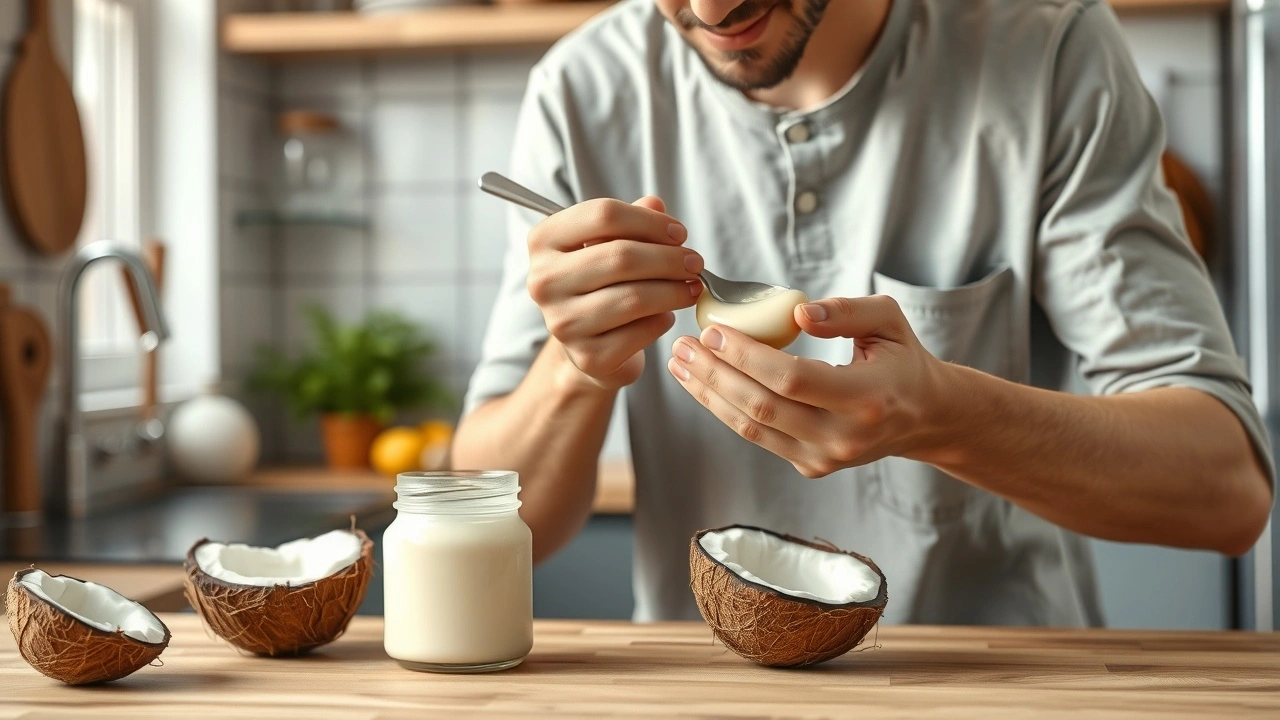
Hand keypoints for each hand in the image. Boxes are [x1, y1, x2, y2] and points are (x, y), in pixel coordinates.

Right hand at [527, 196, 703, 389]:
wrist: (587, 346)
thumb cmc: (600, 285)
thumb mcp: (608, 245)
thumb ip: (631, 220)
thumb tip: (655, 204)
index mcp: (544, 241)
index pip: (603, 215)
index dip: (650, 221)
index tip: (679, 233)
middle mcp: (544, 282)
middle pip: (622, 256)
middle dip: (670, 258)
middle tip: (695, 262)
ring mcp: (563, 323)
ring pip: (635, 297)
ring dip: (674, 290)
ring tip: (692, 287)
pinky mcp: (589, 357)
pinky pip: (641, 331)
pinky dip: (663, 320)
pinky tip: (667, 314)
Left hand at [666, 296, 951, 477]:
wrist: (922, 417)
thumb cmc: (901, 359)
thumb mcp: (889, 320)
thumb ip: (847, 311)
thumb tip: (797, 312)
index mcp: (867, 398)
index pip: (793, 379)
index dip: (747, 356)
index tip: (713, 331)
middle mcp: (844, 436)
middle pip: (762, 407)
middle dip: (714, 375)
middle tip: (683, 345)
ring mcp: (824, 458)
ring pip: (751, 428)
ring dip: (709, 394)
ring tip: (681, 364)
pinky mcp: (810, 466)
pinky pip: (757, 436)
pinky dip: (724, 409)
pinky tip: (703, 384)